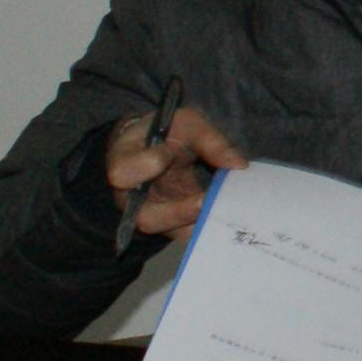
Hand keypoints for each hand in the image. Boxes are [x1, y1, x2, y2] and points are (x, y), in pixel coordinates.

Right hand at [107, 105, 248, 242]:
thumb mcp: (187, 124)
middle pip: (144, 218)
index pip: (122, 173)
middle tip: (204, 201)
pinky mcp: (169, 227)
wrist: (159, 146)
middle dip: (176, 213)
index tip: (167, 154)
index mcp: (124, 162)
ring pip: (170, 236)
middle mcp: (131, 197)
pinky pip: (183, 236)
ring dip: (194, 224)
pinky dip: (203, 231)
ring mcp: (150, 215)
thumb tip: (238, 165)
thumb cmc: (168, 133)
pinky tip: (224, 220)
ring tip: (219, 210)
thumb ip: (209, 141)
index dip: (145, 166)